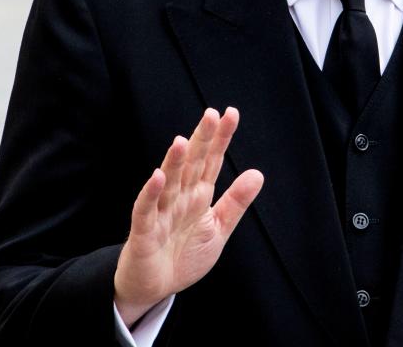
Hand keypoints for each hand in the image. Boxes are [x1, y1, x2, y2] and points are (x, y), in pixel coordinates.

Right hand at [113, 107, 263, 325]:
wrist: (155, 288)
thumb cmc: (183, 255)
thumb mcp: (218, 229)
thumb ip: (235, 202)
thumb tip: (258, 173)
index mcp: (198, 195)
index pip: (211, 160)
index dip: (220, 138)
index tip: (231, 113)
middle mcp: (180, 198)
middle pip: (191, 164)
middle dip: (201, 140)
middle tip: (211, 115)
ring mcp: (161, 212)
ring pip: (169, 182)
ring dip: (174, 162)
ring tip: (182, 140)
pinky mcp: (144, 232)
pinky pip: (146, 210)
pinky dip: (151, 193)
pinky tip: (158, 176)